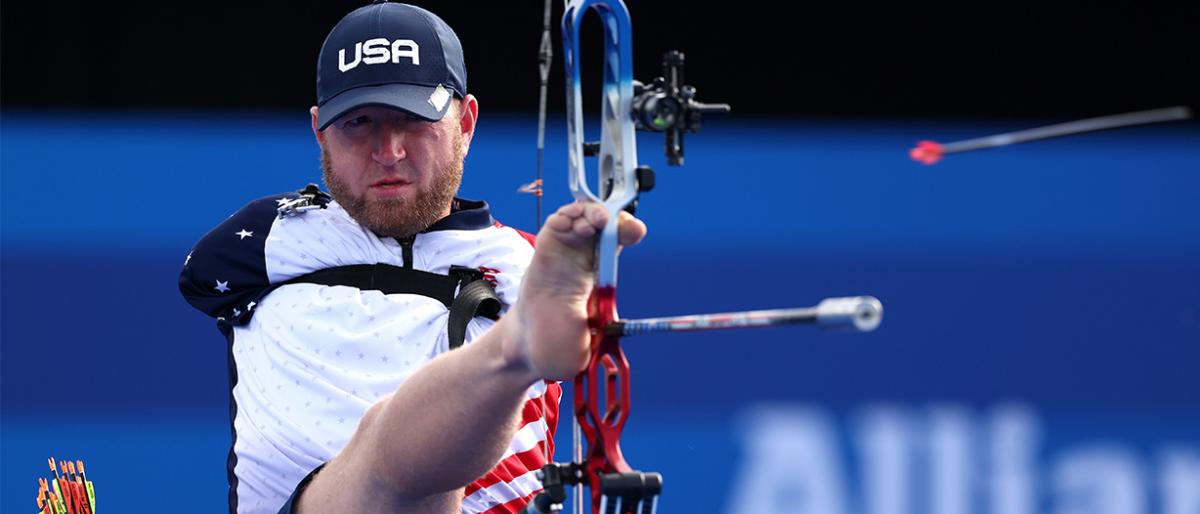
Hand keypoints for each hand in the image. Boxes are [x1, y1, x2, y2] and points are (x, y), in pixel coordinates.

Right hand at [507, 202, 646, 380]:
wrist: (527, 347)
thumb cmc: (559, 344)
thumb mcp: (587, 345)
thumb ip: (600, 337)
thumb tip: (613, 331)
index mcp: (601, 278)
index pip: (619, 244)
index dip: (628, 232)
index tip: (634, 231)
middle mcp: (585, 261)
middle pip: (604, 225)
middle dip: (610, 216)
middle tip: (605, 222)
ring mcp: (564, 253)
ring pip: (581, 218)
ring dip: (587, 212)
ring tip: (587, 223)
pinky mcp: (543, 250)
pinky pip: (556, 224)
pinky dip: (563, 217)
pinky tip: (565, 222)